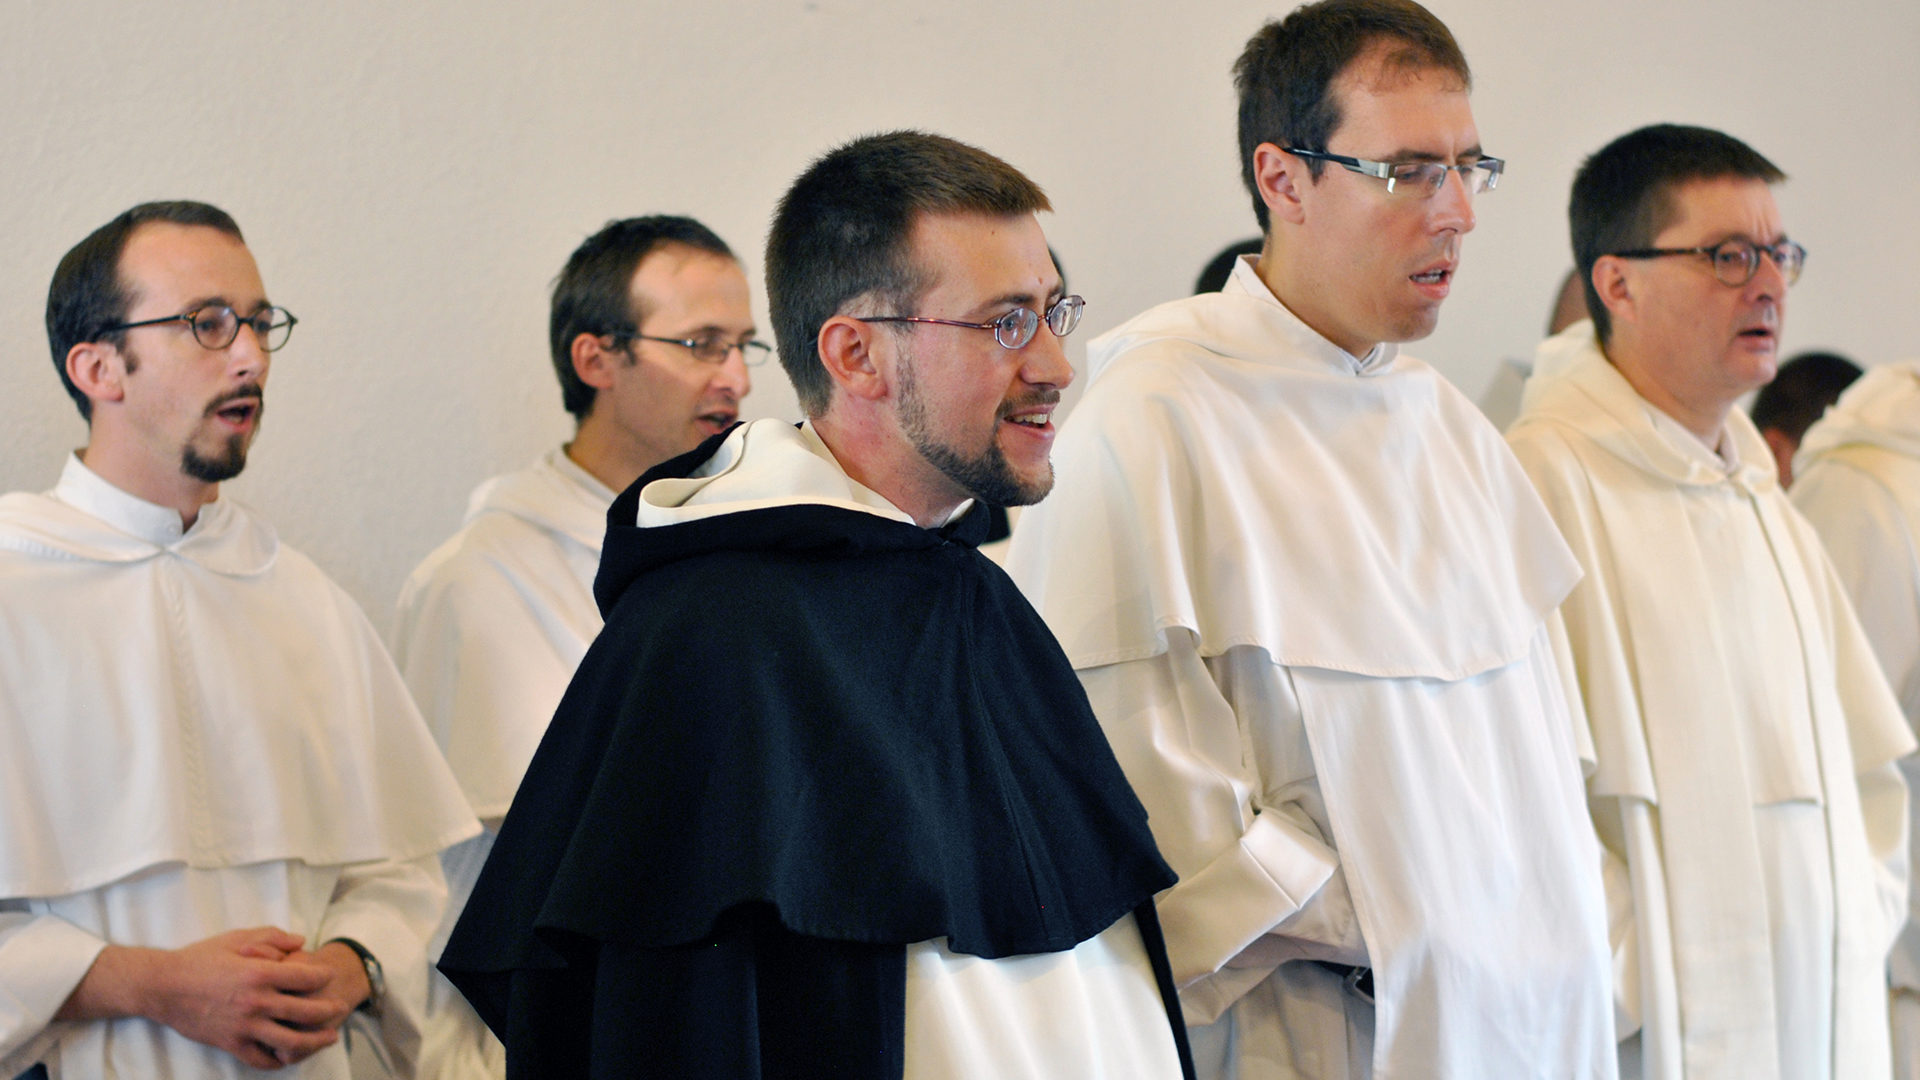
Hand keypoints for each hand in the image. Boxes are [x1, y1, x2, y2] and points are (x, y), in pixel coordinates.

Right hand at [58, 927, 347, 1069]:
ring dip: (316, 1041)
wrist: (163, 986)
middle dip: (330, 1010)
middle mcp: (256, 1002)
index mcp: (260, 973)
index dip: (324, 977)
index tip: (329, 976)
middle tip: (340, 1008)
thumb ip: (273, 937)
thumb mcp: (237, 937)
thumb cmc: (200, 958)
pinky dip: (280, 1059)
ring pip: (291, 1041)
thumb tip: (301, 942)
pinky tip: (291, 1055)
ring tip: (329, 1037)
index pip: (307, 978)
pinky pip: (262, 1058)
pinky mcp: (231, 1043)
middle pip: (307, 1011)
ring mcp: (245, 1026)